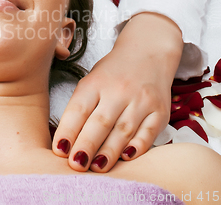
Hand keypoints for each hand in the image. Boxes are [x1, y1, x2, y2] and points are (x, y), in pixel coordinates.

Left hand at [52, 12, 183, 171]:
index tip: (59, 150)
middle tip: (76, 165)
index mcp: (96, 82)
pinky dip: (137, 147)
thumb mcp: (91, 81)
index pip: (79, 109)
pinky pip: (149, 132)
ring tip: (96, 168)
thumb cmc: (113, 73)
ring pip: (124, 130)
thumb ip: (80, 108)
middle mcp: (119, 90)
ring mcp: (142, 100)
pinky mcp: (160, 110)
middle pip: (100, 122)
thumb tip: (66, 142)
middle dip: (86, 146)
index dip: (68, 131)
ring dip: (109, 152)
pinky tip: (126, 158)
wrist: (148, 52)